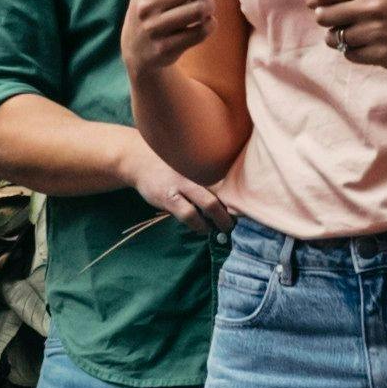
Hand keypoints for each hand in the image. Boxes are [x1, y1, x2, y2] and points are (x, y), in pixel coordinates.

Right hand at [117, 144, 239, 230]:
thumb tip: (228, 193)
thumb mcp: (189, 162)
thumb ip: (206, 173)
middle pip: (222, 191)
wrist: (139, 159)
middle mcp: (195, 171)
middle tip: (236, 222)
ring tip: (223, 228)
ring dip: (217, 221)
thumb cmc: (169, 163)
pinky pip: (188, 215)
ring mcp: (182, 184)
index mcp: (203, 162)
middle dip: (230, 212)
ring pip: (207, 205)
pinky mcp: (169, 197)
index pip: (228, 179)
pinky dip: (199, 224)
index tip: (247, 207)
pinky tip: (203, 228)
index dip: (239, 195)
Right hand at [120, 0, 212, 80]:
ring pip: (198, 10)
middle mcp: (146, 4)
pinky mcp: (164, 48)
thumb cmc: (151, 13)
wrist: (135, 51)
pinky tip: (206, 23)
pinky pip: (200, 32)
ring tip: (208, 8)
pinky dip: (210, 25)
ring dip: (210, 7)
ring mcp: (153, 28)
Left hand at [304, 0, 386, 75]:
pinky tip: (367, 44)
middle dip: (326, 20)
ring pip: (334, 38)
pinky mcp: (381, 53)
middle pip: (323, 16)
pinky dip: (353, 51)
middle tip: (340, 20)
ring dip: (339, 38)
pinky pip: (349, 55)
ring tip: (356, 33)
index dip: (312, 0)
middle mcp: (371, 7)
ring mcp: (376, 32)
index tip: (316, 4)